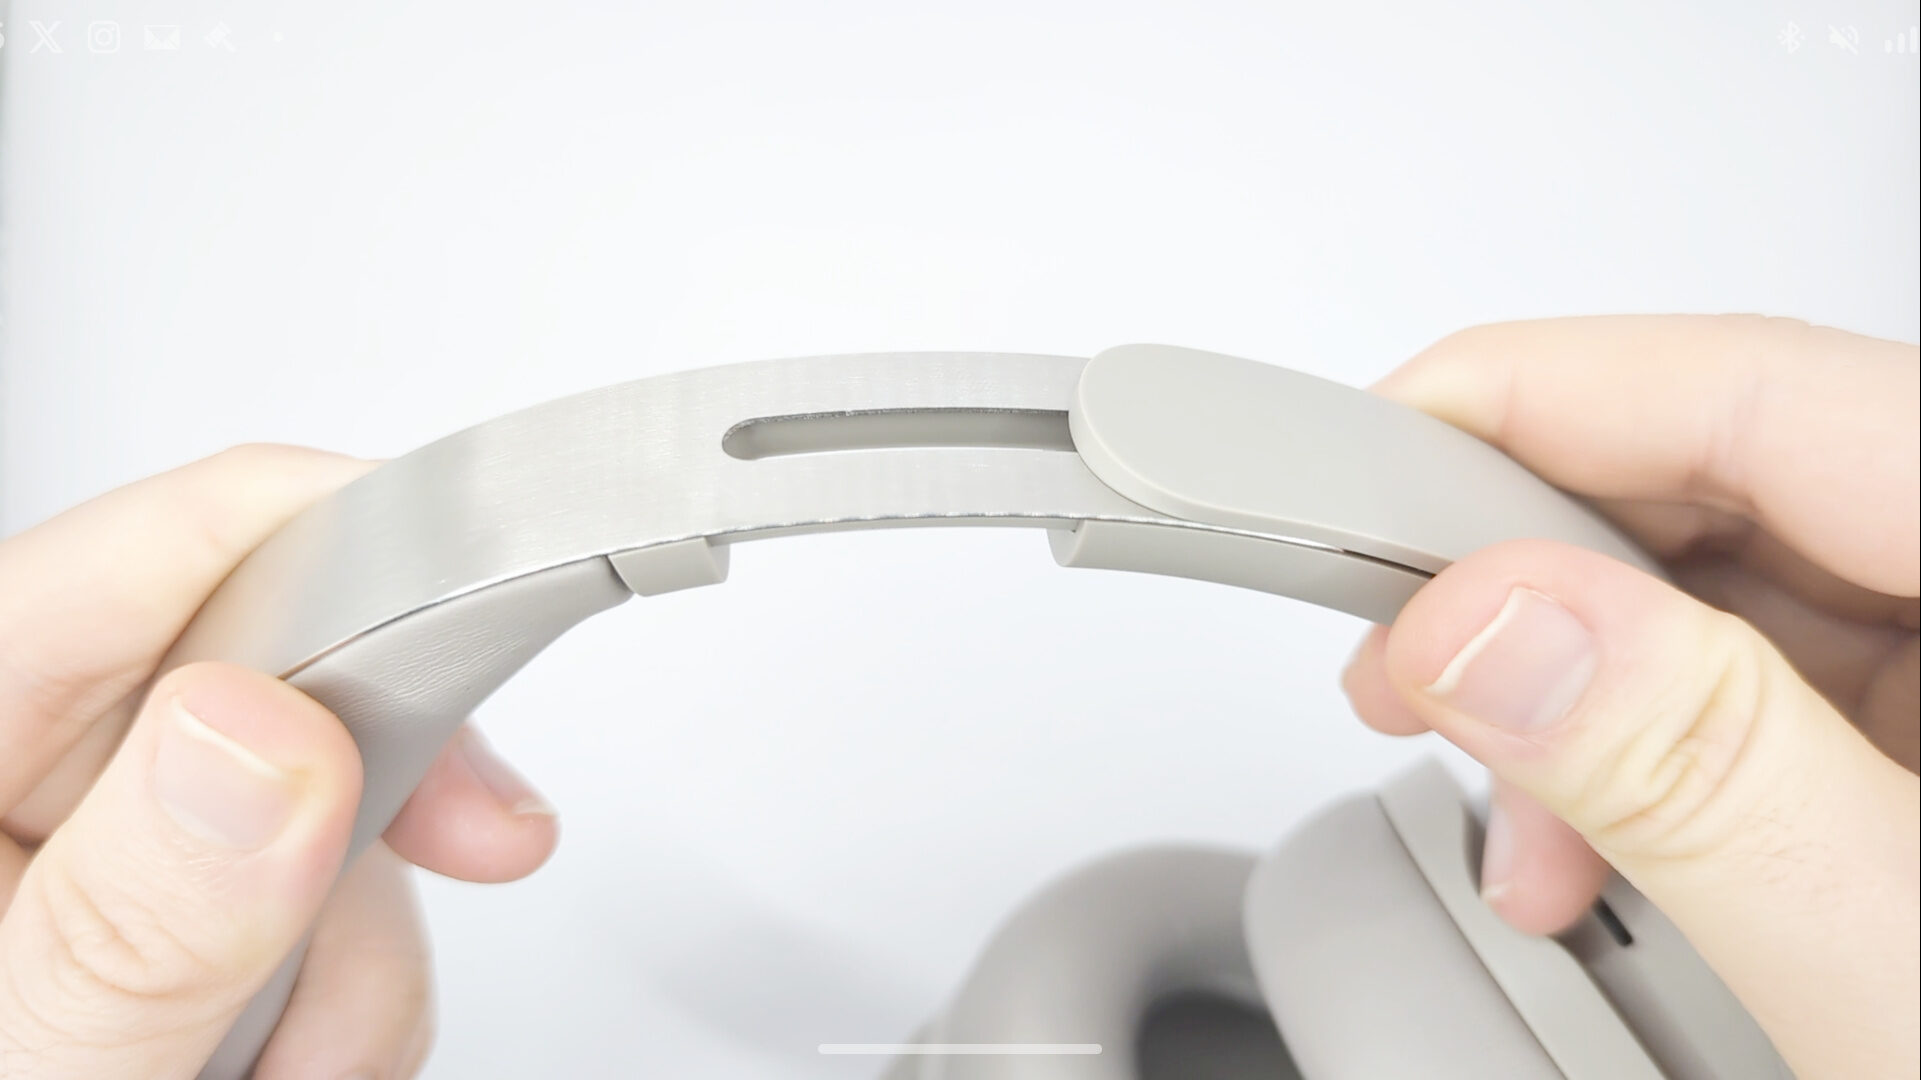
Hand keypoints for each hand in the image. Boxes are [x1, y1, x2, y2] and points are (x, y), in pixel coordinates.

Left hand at [0, 445, 564, 1078]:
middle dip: (380, 819)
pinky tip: (280, 1047)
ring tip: (286, 1064)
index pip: (193, 536)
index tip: (507, 636)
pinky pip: (299, 878)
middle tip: (429, 903)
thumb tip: (269, 738)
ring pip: (317, 793)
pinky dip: (331, 976)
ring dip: (354, 942)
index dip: (373, 551)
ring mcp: (74, 822)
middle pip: (285, 669)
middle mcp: (6, 752)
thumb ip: (128, 922)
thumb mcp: (19, 1063)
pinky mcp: (134, 888)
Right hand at [1341, 316, 1918, 1078]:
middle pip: (1744, 475)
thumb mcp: (1913, 985)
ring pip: (1745, 582)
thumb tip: (1492, 620)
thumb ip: (1709, 783)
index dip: (1537, 395)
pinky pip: (1783, 681)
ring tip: (1526, 838)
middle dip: (1537, 578)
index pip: (1769, 391)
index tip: (1364, 468)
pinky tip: (1604, 849)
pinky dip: (1658, 756)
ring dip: (1585, 691)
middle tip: (1404, 670)